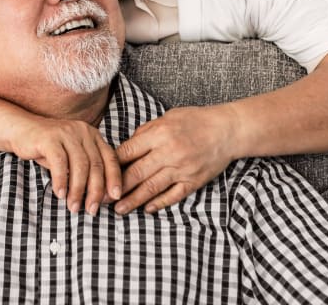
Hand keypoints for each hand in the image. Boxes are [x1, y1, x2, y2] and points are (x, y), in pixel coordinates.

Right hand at [9, 116, 121, 215]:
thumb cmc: (50, 148)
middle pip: (96, 164)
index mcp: (93, 135)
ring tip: (73, 207)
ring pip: (80, 165)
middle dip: (95, 190)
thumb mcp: (72, 156)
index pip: (110, 158)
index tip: (114, 197)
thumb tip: (100, 197)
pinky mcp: (50, 138)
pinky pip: (60, 162)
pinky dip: (61, 180)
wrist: (22, 130)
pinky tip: (60, 194)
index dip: (114, 178)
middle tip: (91, 210)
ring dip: (78, 190)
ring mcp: (67, 133)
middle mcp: (83, 131)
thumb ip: (86, 169)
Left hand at [114, 105, 236, 214]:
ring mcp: (181, 169)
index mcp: (160, 134)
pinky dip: (159, 203)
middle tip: (102, 198)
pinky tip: (147, 209)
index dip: (112, 164)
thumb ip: (146, 132)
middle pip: (136, 173)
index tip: (100, 173)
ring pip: (151, 188)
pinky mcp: (193, 181)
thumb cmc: (195, 120)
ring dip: (133, 201)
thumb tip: (127, 147)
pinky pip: (173, 195)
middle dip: (116, 187)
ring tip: (119, 210)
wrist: (227, 130)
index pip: (128, 152)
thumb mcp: (167, 117)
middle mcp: (169, 152)